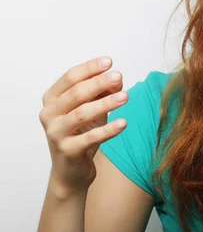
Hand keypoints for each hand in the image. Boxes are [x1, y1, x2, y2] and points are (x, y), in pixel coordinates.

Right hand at [39, 56, 128, 196]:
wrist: (71, 170)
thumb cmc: (81, 133)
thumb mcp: (93, 109)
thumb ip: (102, 92)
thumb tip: (117, 78)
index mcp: (52, 99)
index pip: (70, 78)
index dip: (89, 68)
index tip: (109, 61)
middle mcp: (49, 114)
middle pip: (75, 94)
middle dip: (98, 83)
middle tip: (118, 76)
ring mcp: (55, 133)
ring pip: (81, 114)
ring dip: (105, 104)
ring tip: (125, 96)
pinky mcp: (67, 151)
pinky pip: (89, 138)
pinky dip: (108, 129)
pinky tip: (123, 123)